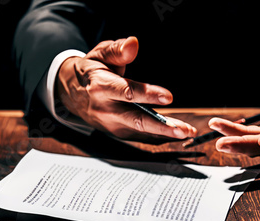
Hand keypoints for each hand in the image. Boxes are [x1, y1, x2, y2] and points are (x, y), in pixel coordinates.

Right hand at [56, 36, 196, 140]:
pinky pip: (141, 137)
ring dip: (165, 134)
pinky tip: (176, 134)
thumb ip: (117, 50)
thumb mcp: (100, 55)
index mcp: (101, 87)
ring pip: (141, 132)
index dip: (148, 94)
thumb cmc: (91, 72)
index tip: (168, 96)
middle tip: (183, 130)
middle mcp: (106, 109)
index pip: (127, 92)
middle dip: (161, 127)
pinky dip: (159, 137)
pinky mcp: (119, 133)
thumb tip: (133, 43)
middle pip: (137, 120)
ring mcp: (113, 124)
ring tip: (187, 132)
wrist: (72, 94)